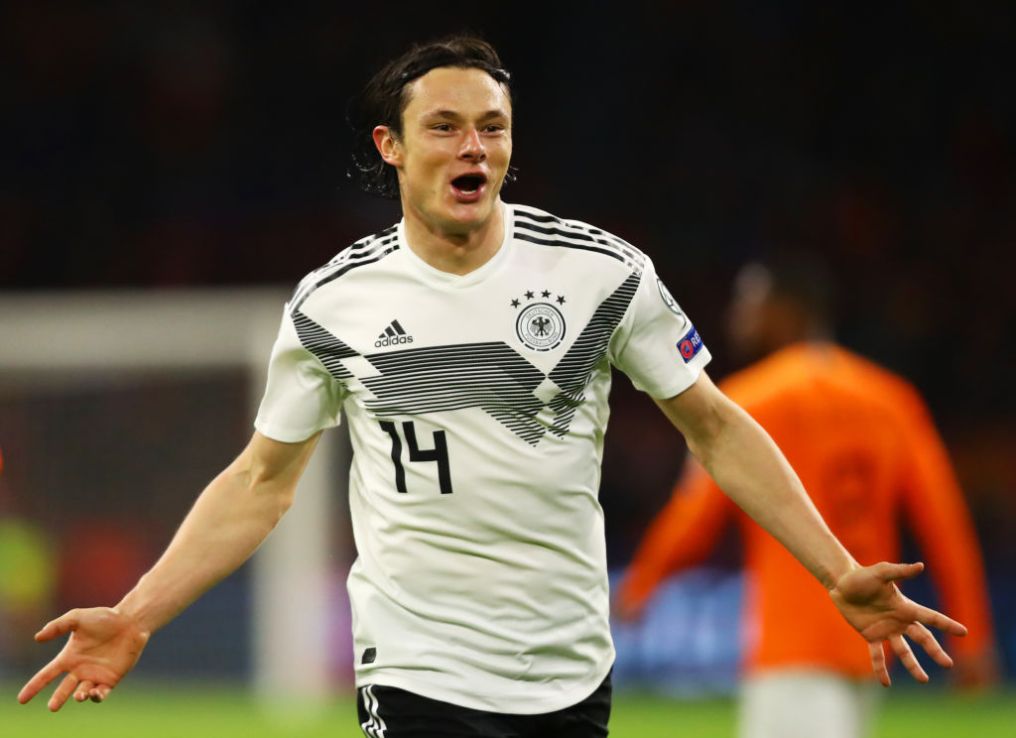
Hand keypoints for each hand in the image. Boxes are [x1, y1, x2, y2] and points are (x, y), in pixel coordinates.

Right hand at [17, 607, 149, 710]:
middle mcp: (80, 670)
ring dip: (80, 696)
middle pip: (64, 689)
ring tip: (79, 695)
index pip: (47, 675)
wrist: (130, 621)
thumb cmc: (104, 618)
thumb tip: (37, 637)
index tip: (22, 699)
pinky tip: (95, 693)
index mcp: (69, 658)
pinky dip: (96, 697)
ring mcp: (95, 676)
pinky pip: (101, 693)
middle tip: (52, 707)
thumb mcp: (78, 617)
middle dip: (57, 699)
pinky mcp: (111, 679)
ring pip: (82, 693)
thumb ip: (58, 626)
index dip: (34, 687)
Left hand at [829, 561, 967, 686]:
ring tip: (924, 680)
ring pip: (904, 651)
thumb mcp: (881, 572)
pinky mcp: (870, 636)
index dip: (946, 624)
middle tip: (948, 664)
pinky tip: (885, 683)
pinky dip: (881, 669)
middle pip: (922, 638)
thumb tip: (920, 566)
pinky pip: (877, 656)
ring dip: (913, 665)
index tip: (964, 632)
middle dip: (935, 651)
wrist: (842, 583)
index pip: (930, 617)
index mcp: (905, 607)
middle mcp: (899, 621)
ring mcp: (885, 630)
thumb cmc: (862, 576)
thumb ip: (900, 571)